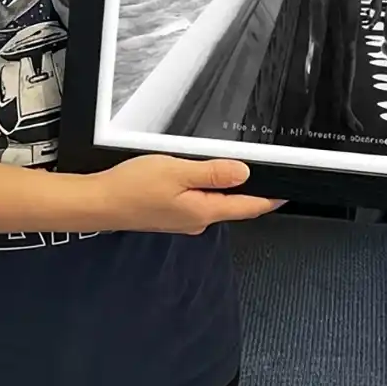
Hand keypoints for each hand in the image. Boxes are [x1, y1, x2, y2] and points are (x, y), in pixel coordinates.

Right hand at [94, 155, 283, 234]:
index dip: (269, 199)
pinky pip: (196, 200)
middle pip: (232, 204)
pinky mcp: (169, 213)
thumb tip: (244, 173)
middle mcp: (195, 220)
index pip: (247, 207)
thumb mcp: (177, 171)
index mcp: (203, 211)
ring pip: (213, 201)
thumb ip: (212, 173)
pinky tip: (196, 173)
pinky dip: (203, 187)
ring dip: (223, 186)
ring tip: (230, 165)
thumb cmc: (133, 187)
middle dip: (247, 188)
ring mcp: (182, 219)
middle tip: (261, 167)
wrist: (99, 203)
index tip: (286, 193)